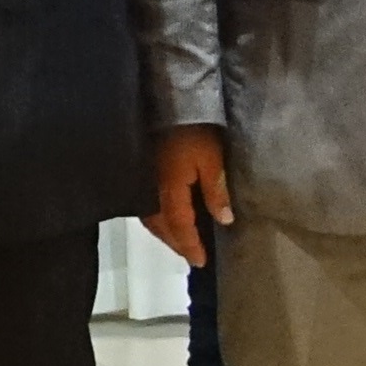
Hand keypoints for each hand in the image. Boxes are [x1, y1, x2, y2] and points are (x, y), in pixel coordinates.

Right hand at [143, 125, 235, 266]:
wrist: (165, 104)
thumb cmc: (193, 132)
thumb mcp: (211, 160)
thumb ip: (216, 191)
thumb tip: (225, 221)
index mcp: (169, 191)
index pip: (180, 226)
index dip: (190, 245)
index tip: (200, 262)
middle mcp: (151, 191)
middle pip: (161, 227)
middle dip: (175, 243)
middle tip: (190, 256)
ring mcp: (143, 182)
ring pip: (150, 218)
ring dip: (164, 234)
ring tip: (178, 241)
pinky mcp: (140, 173)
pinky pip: (144, 206)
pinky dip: (156, 219)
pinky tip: (164, 218)